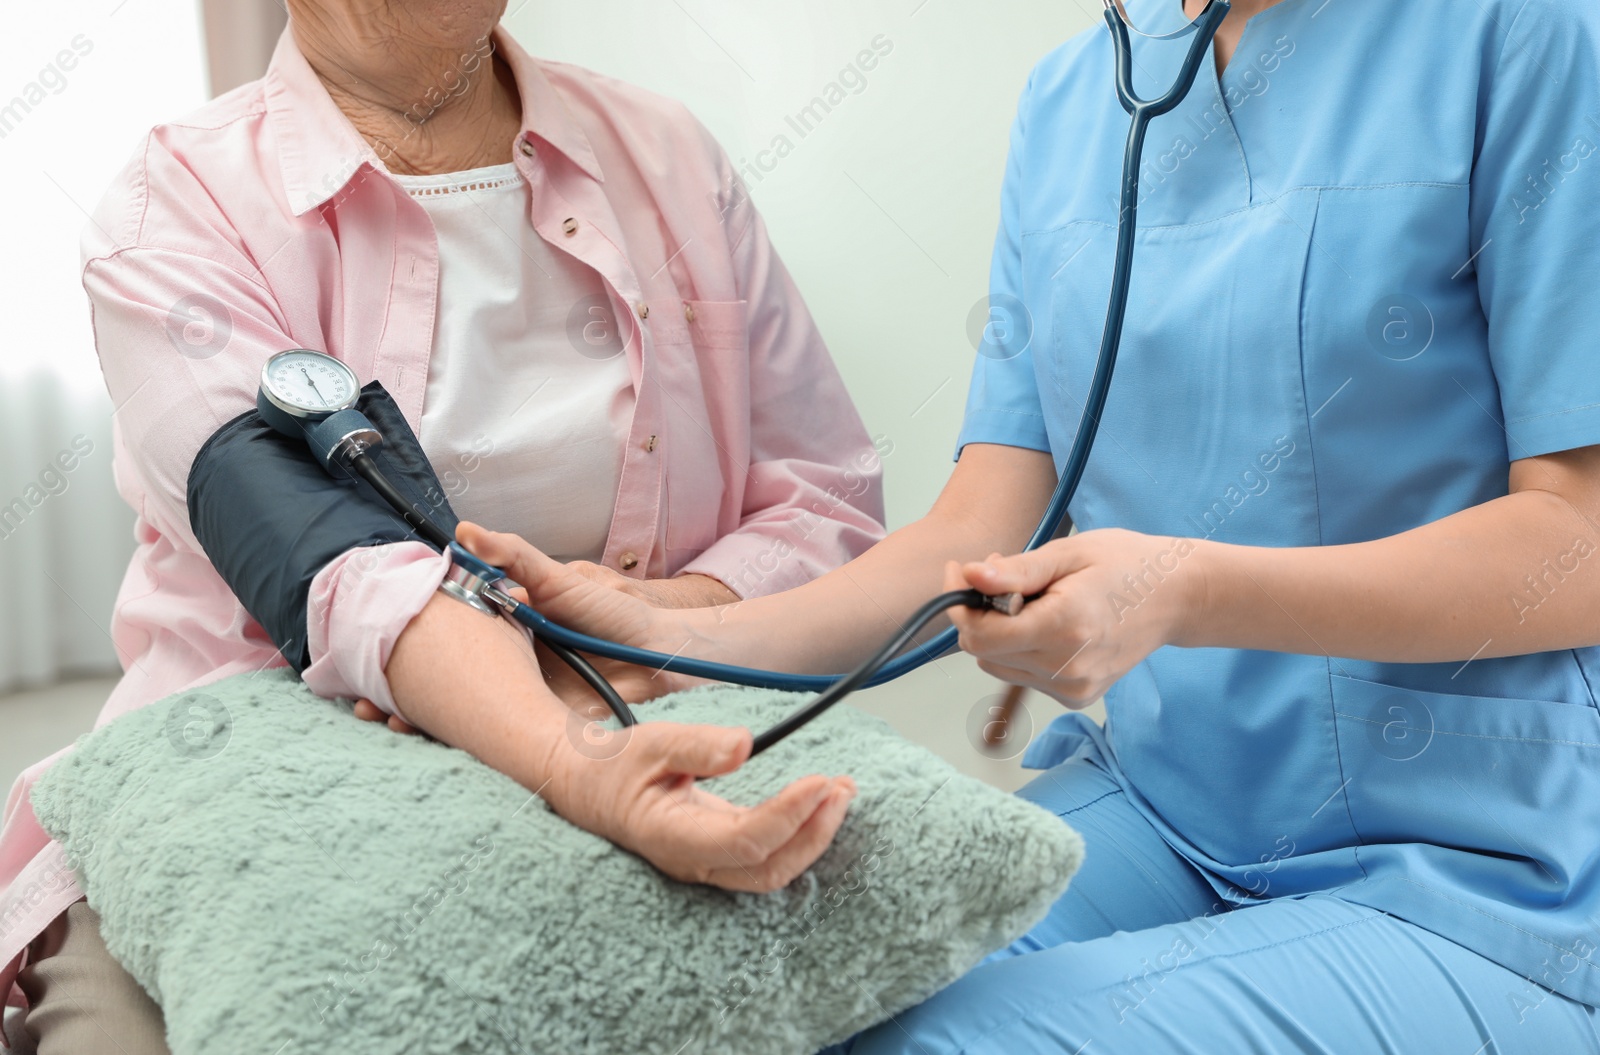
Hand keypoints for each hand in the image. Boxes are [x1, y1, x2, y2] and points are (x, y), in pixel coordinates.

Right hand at [353, 523, 712, 731]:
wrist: (661, 656)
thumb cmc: (614, 613)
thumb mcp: (560, 579)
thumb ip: (513, 556)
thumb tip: (465, 531)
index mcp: (505, 629)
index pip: (447, 638)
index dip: (409, 647)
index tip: (372, 652)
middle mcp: (507, 664)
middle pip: (446, 681)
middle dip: (402, 693)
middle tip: (367, 703)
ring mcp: (521, 695)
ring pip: (463, 713)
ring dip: (424, 722)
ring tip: (386, 722)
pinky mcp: (540, 724)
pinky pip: (498, 737)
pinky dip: (466, 744)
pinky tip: (435, 744)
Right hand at [543, 720, 857, 891]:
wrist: (587, 787)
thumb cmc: (615, 765)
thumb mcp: (649, 743)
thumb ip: (695, 745)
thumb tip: (744, 745)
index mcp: (671, 836)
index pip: (744, 841)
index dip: (788, 815)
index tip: (820, 780)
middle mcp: (693, 861)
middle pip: (767, 868)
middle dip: (814, 833)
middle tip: (843, 787)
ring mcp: (707, 862)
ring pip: (771, 870)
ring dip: (813, 835)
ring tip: (842, 791)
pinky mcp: (719, 853)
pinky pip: (767, 855)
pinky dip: (800, 832)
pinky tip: (820, 801)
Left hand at [948, 528, 1206, 707]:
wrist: (1177, 597)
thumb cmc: (1127, 565)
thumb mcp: (1069, 553)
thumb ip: (1016, 571)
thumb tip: (970, 576)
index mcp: (1065, 627)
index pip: (980, 634)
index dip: (960, 602)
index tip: (960, 570)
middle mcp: (1067, 668)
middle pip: (983, 652)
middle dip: (979, 613)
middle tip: (1000, 577)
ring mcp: (1073, 688)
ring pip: (998, 666)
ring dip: (998, 632)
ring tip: (1031, 599)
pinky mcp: (1077, 696)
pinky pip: (1023, 675)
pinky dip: (1021, 649)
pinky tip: (1046, 623)